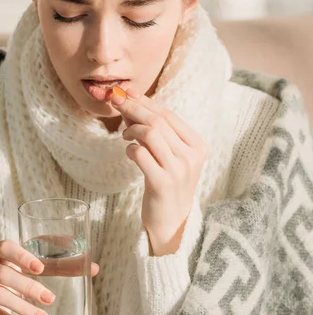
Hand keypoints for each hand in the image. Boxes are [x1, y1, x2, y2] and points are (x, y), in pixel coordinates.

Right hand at [0, 239, 98, 314]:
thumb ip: (63, 264)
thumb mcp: (38, 266)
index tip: (40, 268)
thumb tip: (94, 267)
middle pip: (2, 273)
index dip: (22, 256)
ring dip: (22, 307)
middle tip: (50, 299)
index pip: (4, 246)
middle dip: (28, 287)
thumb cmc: (18, 273)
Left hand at [109, 89, 207, 255]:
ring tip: (125, 135)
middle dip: (133, 108)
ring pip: (150, 134)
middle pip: (158, 121)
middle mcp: (191, 157)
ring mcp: (178, 170)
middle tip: (116, 102)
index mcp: (197, 146)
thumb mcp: (168, 155)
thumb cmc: (167, 183)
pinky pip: (141, 154)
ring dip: (131, 129)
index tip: (127, 93)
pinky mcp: (162, 183)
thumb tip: (131, 102)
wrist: (172, 221)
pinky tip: (129, 152)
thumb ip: (155, 132)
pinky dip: (130, 148)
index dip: (146, 101)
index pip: (169, 115)